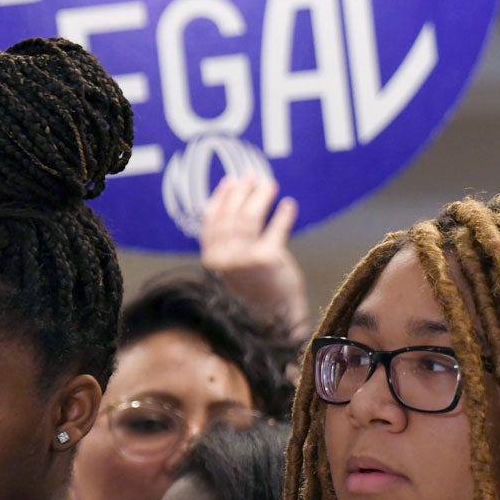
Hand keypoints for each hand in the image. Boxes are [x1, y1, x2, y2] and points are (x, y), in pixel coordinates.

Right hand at [200, 175, 309, 331]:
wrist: (276, 324)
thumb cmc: (257, 296)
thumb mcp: (236, 271)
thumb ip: (231, 247)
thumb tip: (236, 210)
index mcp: (212, 261)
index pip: (211, 223)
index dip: (220, 199)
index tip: (229, 182)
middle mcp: (224, 259)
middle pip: (230, 216)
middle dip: (241, 193)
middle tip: (251, 176)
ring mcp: (244, 259)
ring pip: (249, 218)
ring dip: (260, 198)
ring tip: (269, 185)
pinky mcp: (267, 258)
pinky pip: (275, 230)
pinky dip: (283, 216)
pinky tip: (289, 205)